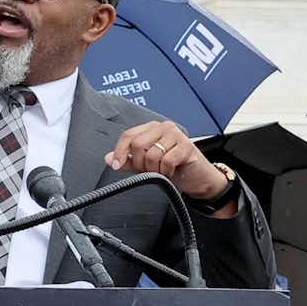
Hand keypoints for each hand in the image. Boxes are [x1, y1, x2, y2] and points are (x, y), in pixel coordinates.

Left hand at [107, 120, 230, 203]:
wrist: (198, 177)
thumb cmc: (173, 168)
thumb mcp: (146, 165)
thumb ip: (128, 160)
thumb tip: (109, 158)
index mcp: (151, 128)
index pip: (128, 135)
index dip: (119, 151)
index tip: (116, 165)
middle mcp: (163, 128)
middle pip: (138, 144)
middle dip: (139, 164)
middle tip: (148, 171)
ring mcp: (176, 135)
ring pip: (152, 154)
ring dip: (154, 170)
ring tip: (161, 172)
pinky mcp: (187, 146)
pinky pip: (166, 161)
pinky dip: (166, 171)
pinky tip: (170, 172)